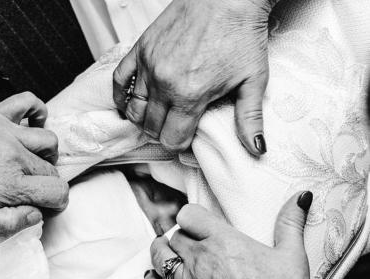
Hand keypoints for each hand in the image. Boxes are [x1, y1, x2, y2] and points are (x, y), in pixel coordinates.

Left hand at [0, 92, 68, 235]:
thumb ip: (9, 223)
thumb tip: (36, 216)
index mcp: (10, 184)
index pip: (56, 191)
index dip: (57, 202)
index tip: (48, 205)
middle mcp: (13, 155)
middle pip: (52, 169)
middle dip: (48, 183)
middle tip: (32, 189)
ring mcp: (5, 131)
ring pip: (48, 139)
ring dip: (47, 153)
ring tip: (34, 161)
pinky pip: (27, 101)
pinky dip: (37, 111)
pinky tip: (32, 124)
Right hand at [113, 0, 276, 154]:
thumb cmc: (241, 32)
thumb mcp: (253, 79)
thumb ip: (250, 119)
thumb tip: (257, 148)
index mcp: (190, 96)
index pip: (172, 139)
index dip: (180, 143)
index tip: (188, 137)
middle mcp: (164, 84)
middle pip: (151, 128)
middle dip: (163, 133)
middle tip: (176, 126)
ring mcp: (149, 66)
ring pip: (134, 111)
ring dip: (145, 120)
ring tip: (159, 116)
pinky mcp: (141, 49)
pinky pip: (119, 82)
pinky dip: (122, 98)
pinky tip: (131, 103)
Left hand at [144, 192, 324, 278]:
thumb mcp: (292, 255)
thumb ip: (291, 222)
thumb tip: (301, 195)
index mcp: (222, 241)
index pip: (188, 215)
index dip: (190, 217)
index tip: (197, 223)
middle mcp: (199, 260)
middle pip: (175, 237)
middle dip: (181, 236)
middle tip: (190, 242)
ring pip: (160, 258)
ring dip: (160, 251)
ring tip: (166, 250)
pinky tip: (152, 276)